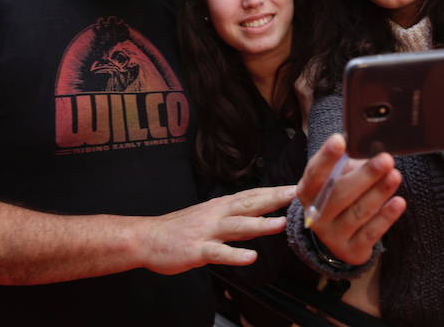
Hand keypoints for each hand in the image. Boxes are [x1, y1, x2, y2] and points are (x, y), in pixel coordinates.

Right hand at [138, 185, 295, 274]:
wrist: (147, 237)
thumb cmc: (179, 229)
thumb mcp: (208, 216)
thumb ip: (232, 215)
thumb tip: (258, 213)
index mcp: (221, 206)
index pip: (252, 195)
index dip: (274, 191)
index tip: (296, 187)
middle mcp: (216, 214)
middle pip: (249, 204)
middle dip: (274, 199)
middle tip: (296, 194)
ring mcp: (207, 232)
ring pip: (237, 226)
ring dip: (260, 224)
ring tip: (280, 224)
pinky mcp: (197, 250)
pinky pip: (219, 253)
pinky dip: (235, 255)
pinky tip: (251, 257)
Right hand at [296, 134, 405, 264]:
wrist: (338, 236)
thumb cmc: (338, 195)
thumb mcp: (334, 179)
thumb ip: (345, 164)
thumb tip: (366, 145)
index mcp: (307, 192)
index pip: (315, 173)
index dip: (326, 157)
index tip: (340, 140)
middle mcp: (316, 215)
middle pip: (339, 194)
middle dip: (365, 175)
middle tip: (385, 159)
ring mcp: (332, 235)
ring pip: (358, 212)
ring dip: (379, 193)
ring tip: (395, 176)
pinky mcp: (351, 250)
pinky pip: (370, 233)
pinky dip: (385, 217)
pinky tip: (399, 202)